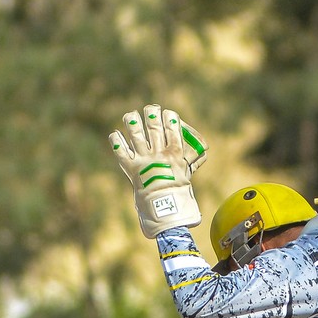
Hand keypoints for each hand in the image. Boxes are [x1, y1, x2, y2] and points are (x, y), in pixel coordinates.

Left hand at [109, 105, 208, 237]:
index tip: (167, 112)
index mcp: (174, 153)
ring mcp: (144, 160)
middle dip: (151, 114)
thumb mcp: (188, 174)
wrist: (166, 208)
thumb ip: (191, 161)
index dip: (169, 116)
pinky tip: (114, 134)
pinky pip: (121, 152)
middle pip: (154, 127)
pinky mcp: (131, 169)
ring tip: (130, 116)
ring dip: (132, 123)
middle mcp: (158, 153)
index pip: (172, 127)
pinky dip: (116, 143)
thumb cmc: (180, 194)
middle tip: (149, 109)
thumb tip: (203, 151)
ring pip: (136, 136)